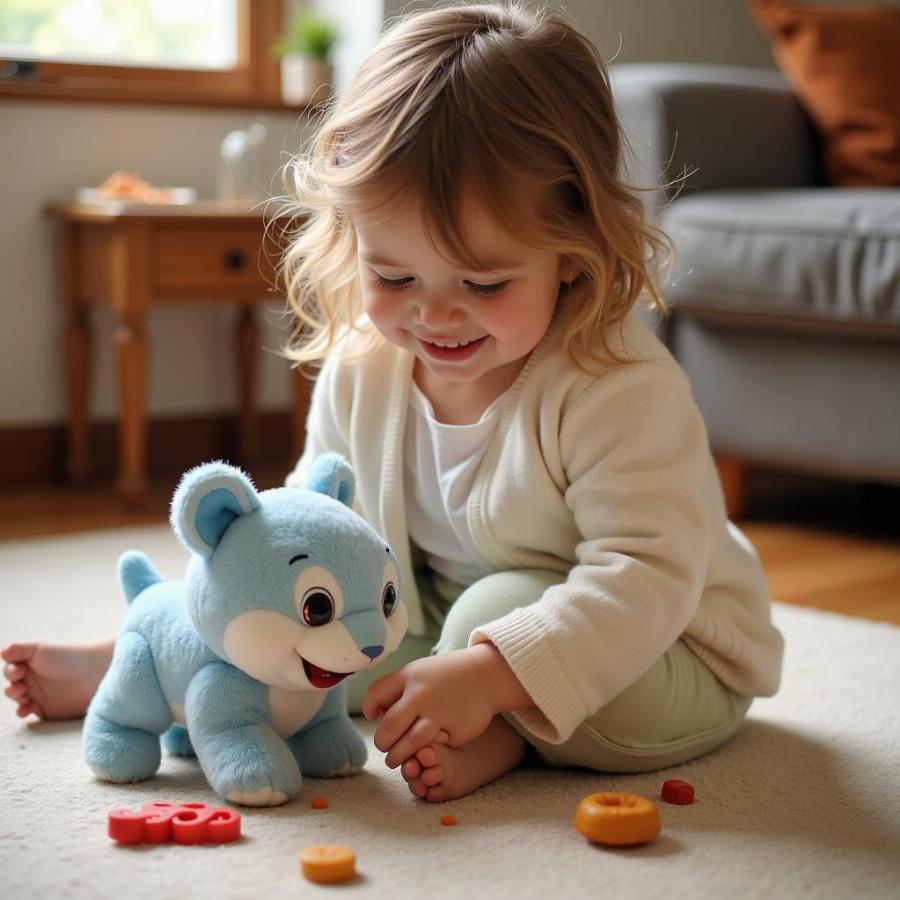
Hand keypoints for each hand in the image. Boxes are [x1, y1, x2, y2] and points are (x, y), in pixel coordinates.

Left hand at [362, 646, 501, 768]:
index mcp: (409, 677)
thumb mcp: (417, 671)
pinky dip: (429, 750)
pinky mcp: (456, 731)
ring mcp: (440, 714)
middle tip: (385, 747)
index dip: (370, 711)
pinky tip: (430, 745)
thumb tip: (372, 714)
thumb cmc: (443, 676)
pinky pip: (435, 747)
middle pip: (388, 729)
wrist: (484, 675)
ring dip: (398, 757)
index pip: (375, 696)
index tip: (375, 718)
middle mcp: (422, 695)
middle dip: (383, 743)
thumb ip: (394, 689)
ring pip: (409, 745)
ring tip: (396, 760)